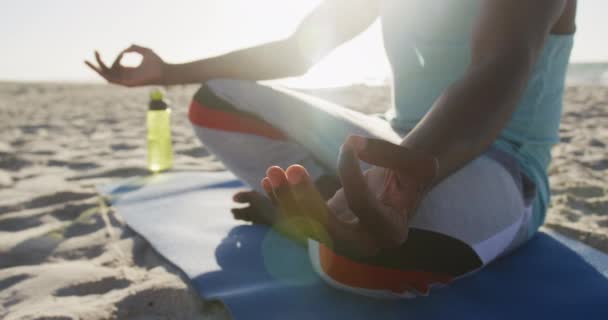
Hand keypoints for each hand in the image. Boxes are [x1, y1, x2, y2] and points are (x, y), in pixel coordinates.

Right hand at [85, 45, 165, 86]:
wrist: (165, 71)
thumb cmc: (157, 62)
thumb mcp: (144, 51)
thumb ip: (134, 48)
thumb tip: (124, 49)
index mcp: (129, 70)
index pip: (115, 65)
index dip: (116, 57)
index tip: (124, 52)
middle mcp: (126, 76)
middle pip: (106, 72)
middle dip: (96, 65)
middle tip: (85, 59)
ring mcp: (126, 81)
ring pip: (107, 76)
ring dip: (96, 69)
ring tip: (87, 61)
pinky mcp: (128, 84)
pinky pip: (114, 79)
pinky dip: (108, 72)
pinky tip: (103, 66)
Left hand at [259, 136, 437, 255]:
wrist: (401, 185)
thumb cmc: (410, 174)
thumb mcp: (415, 161)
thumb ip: (387, 153)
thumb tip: (352, 144)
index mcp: (390, 232)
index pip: (362, 205)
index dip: (350, 173)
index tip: (348, 144)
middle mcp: (364, 245)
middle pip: (328, 230)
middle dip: (306, 202)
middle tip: (293, 169)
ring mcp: (342, 240)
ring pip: (307, 228)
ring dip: (286, 202)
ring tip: (273, 173)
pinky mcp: (326, 228)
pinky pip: (299, 221)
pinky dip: (282, 203)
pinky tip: (268, 182)